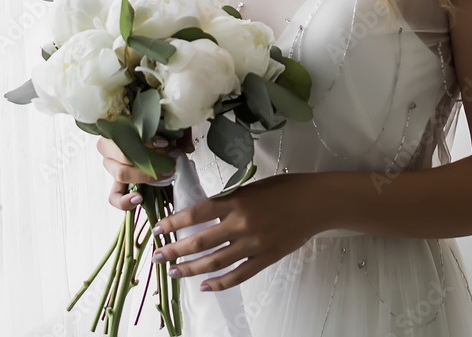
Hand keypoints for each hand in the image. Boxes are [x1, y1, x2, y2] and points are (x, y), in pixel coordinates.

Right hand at [97, 128, 193, 210]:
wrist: (156, 143)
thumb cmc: (158, 131)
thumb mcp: (170, 126)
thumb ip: (178, 134)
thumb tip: (187, 148)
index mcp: (118, 125)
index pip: (126, 132)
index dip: (146, 141)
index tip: (165, 144)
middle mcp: (110, 145)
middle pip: (123, 154)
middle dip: (149, 159)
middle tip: (168, 161)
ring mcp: (111, 165)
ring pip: (120, 173)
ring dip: (145, 175)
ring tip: (164, 173)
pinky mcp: (116, 183)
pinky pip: (114, 196)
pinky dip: (125, 200)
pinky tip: (139, 198)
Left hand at [150, 172, 324, 290]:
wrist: (314, 202)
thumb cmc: (285, 188)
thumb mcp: (252, 186)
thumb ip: (229, 200)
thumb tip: (204, 213)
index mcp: (236, 202)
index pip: (195, 214)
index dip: (173, 223)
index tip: (158, 229)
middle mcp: (241, 225)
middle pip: (199, 242)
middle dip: (174, 250)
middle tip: (157, 256)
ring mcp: (252, 245)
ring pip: (214, 262)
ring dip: (190, 269)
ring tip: (174, 272)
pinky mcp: (264, 259)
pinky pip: (238, 276)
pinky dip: (219, 283)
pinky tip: (205, 286)